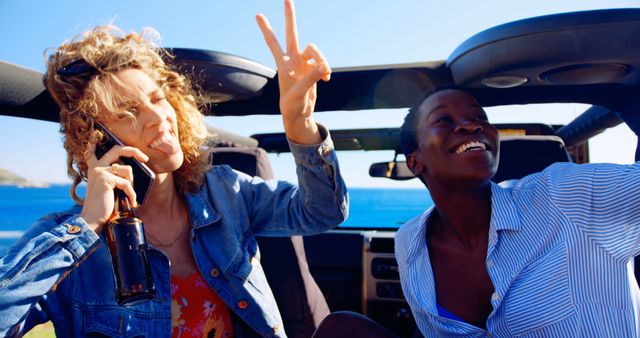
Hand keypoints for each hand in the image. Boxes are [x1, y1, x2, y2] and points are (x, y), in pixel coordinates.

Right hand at [80, 144, 148, 232]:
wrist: (93, 219)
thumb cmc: (103, 206)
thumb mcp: (109, 188)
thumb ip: (115, 176)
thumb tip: (130, 167)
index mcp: (94, 168)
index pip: (92, 150)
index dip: (94, 141)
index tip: (95, 134)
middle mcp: (96, 167)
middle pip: (118, 150)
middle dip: (134, 151)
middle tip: (145, 159)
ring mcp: (100, 171)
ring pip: (127, 170)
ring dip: (132, 184)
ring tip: (129, 196)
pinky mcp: (106, 179)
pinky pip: (127, 183)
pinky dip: (132, 193)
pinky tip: (131, 202)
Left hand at [256, 0, 330, 144]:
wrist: (300, 113)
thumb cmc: (293, 105)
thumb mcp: (300, 93)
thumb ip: (311, 78)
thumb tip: (323, 66)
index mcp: (283, 64)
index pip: (273, 42)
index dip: (266, 29)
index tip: (258, 15)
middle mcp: (292, 59)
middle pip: (292, 33)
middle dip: (290, 16)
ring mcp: (303, 62)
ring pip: (315, 49)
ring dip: (322, 59)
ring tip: (325, 74)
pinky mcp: (314, 68)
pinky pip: (323, 61)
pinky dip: (326, 69)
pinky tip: (327, 79)